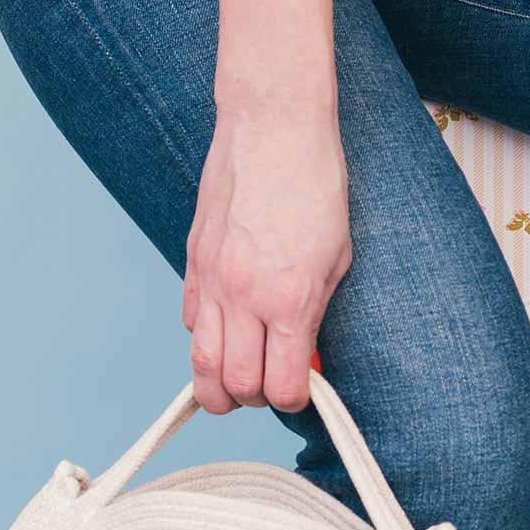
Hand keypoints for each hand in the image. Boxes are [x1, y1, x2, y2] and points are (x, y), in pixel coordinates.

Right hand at [182, 110, 350, 414]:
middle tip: (270, 387)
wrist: (273, 129)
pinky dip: (207, 338)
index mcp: (289, 302)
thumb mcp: (337, 259)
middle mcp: (244, 298)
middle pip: (234, 386)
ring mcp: (213, 281)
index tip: (303, 391)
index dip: (295, 399)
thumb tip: (304, 356)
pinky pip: (191, 321)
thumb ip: (315, 315)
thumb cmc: (317, 189)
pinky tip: (227, 331)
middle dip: (254, 399)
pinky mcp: (193, 261)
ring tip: (238, 383)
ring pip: (201, 363)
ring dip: (219, 385)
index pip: (281, 386)